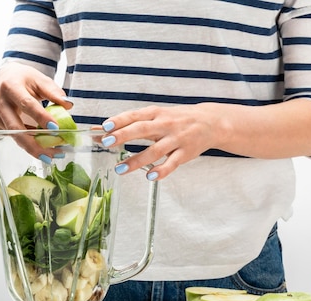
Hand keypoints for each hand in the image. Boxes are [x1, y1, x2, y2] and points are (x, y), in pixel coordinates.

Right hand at [0, 62, 71, 161]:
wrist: (3, 78)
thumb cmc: (24, 79)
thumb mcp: (40, 79)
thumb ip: (53, 92)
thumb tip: (68, 105)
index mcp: (10, 85)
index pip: (26, 103)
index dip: (40, 117)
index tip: (55, 128)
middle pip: (15, 127)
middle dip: (34, 144)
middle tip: (52, 154)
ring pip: (14, 136)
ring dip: (33, 147)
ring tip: (51, 154)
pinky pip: (13, 136)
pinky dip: (27, 142)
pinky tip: (40, 146)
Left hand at [100, 104, 221, 180]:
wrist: (210, 122)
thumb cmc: (176, 119)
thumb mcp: (156, 116)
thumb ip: (131, 124)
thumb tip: (101, 132)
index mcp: (156, 113)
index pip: (134, 115)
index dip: (119, 121)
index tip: (104, 127)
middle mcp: (165, 124)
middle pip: (142, 129)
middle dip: (124, 135)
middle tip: (107, 142)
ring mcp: (176, 139)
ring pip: (154, 150)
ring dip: (136, 160)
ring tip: (119, 169)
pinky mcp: (185, 153)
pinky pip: (172, 163)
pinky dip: (161, 171)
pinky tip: (149, 176)